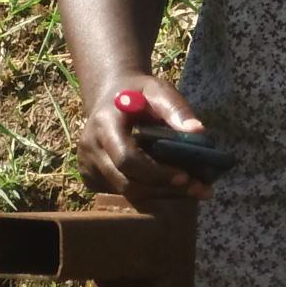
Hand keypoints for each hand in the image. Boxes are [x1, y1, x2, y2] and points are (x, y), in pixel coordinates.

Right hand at [78, 73, 213, 202]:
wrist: (109, 96)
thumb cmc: (136, 93)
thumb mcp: (156, 89)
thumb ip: (175, 108)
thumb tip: (197, 131)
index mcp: (103, 125)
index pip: (127, 159)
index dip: (156, 172)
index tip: (185, 176)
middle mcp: (90, 149)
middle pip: (126, 183)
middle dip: (164, 189)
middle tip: (198, 188)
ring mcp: (87, 167)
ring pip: (126, 194)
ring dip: (160, 197)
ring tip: (192, 191)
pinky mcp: (91, 179)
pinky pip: (122, 196)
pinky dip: (149, 195)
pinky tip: (170, 189)